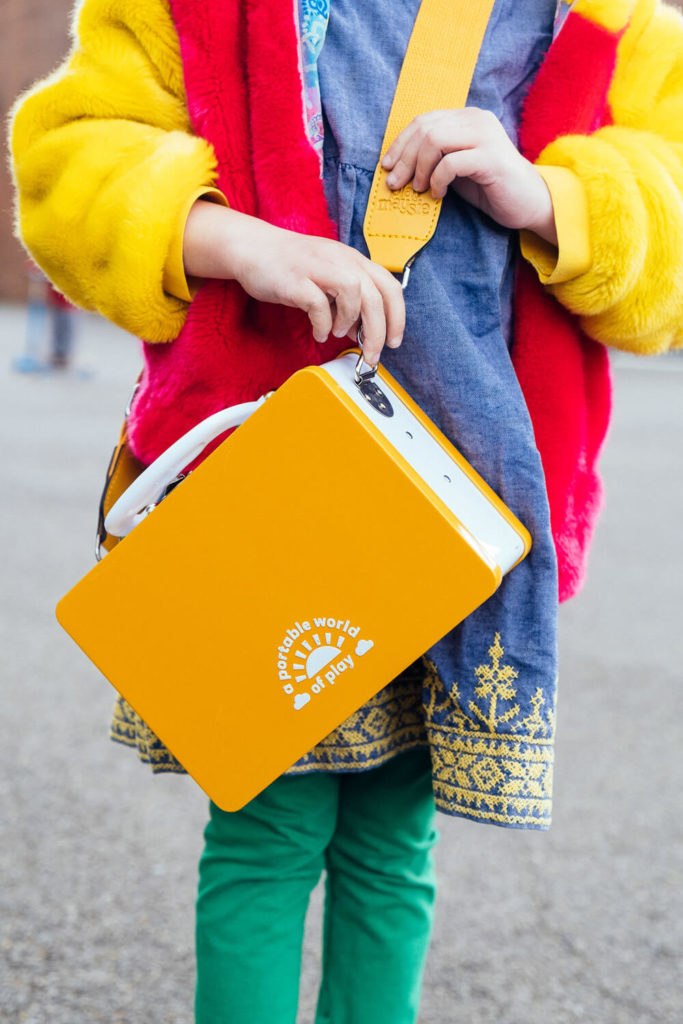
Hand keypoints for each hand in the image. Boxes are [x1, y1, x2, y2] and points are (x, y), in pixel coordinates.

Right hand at [183, 202, 404, 364]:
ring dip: (349, 320)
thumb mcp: (329, 276)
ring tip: (337, 332)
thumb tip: (361, 331)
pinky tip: (318, 331)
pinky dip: (322, 324)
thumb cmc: (292, 266)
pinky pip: (318, 304)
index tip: (394, 342)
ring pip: (353, 293)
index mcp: (353, 259)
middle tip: (372, 354)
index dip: (397, 317)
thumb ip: (348, 301)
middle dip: (378, 332)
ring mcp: (317, 267)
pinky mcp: (295, 280)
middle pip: (375, 295)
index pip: (390, 286)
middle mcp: (340, 259)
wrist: (253, 248)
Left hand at [381, 108, 557, 245]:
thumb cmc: (491, 187)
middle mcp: (476, 120)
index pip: (424, 121)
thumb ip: (436, 158)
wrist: (529, 202)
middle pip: (425, 129)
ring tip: (419, 189)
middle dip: (403, 159)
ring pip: (434, 141)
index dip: (400, 143)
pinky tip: (439, 195)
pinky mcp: (490, 158)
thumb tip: (400, 165)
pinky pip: (451, 164)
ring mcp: (485, 136)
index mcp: (467, 118)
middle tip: (395, 184)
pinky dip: (438, 181)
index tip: (387, 166)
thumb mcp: (457, 167)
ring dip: (419, 169)